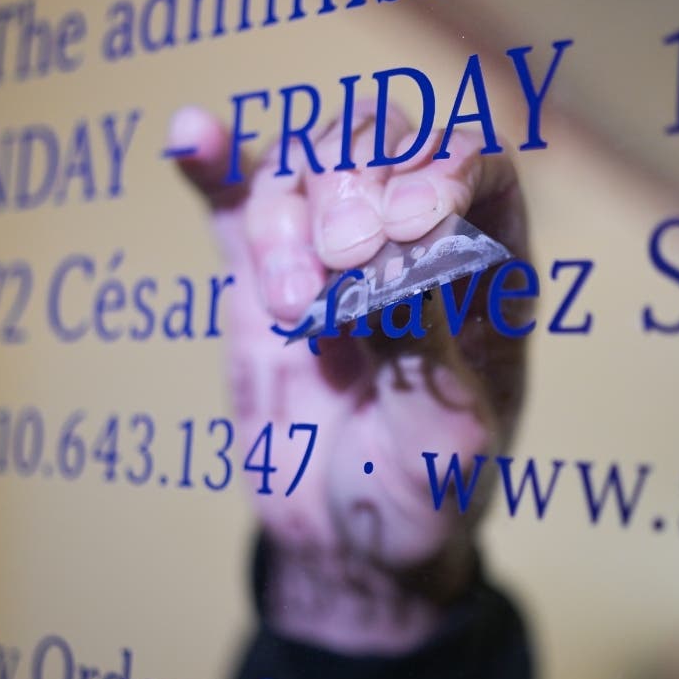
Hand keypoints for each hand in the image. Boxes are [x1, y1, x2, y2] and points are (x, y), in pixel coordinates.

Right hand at [169, 101, 530, 653]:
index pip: (478, 164)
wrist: (345, 540)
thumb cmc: (418, 496)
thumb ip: (425, 347)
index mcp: (485, 271)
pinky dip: (212, 165)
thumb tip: (398, 251)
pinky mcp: (260, 274)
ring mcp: (329, 252)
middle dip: (354, 189)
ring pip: (305, 167)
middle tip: (340, 269)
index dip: (443, 166)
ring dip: (286, 218)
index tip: (407, 224)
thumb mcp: (443, 441)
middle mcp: (408, 244)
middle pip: (382, 143)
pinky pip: (233, 200)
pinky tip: (192, 138)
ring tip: (291, 308)